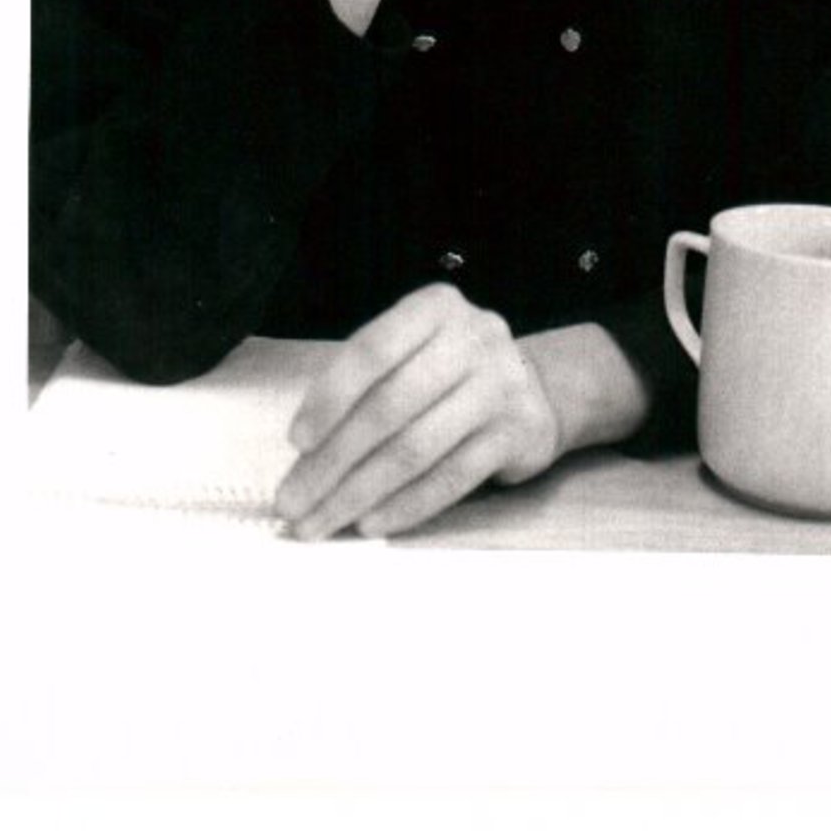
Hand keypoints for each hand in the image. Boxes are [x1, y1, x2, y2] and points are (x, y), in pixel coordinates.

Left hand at [273, 283, 563, 540]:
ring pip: (415, 449)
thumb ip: (366, 386)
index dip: (329, 398)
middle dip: (332, 462)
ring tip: (322, 521)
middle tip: (294, 503)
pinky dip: (405, 505)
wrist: (536, 389)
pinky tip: (371, 523)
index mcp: (433, 308)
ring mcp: (499, 386)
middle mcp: (471, 339)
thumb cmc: (449, 373)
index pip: (371, 351)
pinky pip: (450, 477)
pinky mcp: (517, 433)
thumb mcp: (413, 353)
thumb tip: (304, 456)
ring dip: (359, 493)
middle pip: (388, 407)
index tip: (296, 442)